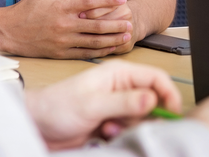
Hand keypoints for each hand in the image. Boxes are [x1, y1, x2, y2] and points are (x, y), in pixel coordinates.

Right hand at [0, 0, 133, 57]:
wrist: (7, 32)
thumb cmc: (27, 10)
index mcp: (62, 8)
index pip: (90, 3)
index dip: (108, 0)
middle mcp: (64, 25)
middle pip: (95, 25)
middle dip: (115, 24)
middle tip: (130, 22)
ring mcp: (63, 41)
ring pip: (92, 42)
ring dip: (111, 39)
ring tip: (126, 36)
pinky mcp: (60, 53)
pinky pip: (84, 53)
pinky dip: (99, 51)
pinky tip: (111, 48)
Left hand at [25, 60, 181, 149]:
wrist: (36, 126)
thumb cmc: (55, 107)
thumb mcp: (92, 104)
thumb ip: (124, 102)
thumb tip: (152, 99)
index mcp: (119, 74)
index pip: (156, 78)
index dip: (168, 94)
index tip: (172, 112)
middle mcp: (121, 87)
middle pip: (153, 99)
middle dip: (148, 115)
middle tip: (135, 126)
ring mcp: (117, 105)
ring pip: (143, 117)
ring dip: (132, 127)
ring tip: (110, 129)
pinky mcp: (112, 121)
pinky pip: (130, 129)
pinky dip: (123, 134)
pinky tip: (106, 133)